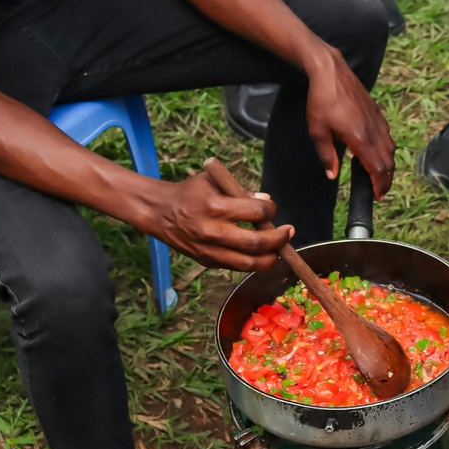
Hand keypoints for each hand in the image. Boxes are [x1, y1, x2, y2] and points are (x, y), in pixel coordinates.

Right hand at [146, 172, 291, 270]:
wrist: (160, 212)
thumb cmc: (191, 192)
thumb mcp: (213, 181)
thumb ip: (241, 191)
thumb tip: (267, 202)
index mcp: (216, 206)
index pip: (256, 212)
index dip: (271, 210)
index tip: (271, 208)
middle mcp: (213, 231)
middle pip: (256, 243)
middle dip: (279, 239)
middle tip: (288, 233)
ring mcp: (209, 250)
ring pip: (249, 263)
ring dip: (271, 258)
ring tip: (280, 249)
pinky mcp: (207, 262)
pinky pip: (237, 267)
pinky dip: (254, 263)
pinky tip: (263, 255)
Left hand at [306, 46, 395, 199]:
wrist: (331, 73)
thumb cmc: (321, 101)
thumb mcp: (317, 131)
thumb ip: (327, 156)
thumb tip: (333, 176)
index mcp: (360, 139)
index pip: (377, 168)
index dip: (379, 185)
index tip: (377, 196)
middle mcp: (373, 132)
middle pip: (388, 162)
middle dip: (386, 179)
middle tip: (379, 191)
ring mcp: (377, 121)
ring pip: (390, 149)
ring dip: (388, 165)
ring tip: (380, 176)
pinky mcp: (377, 114)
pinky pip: (387, 137)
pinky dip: (386, 150)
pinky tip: (377, 152)